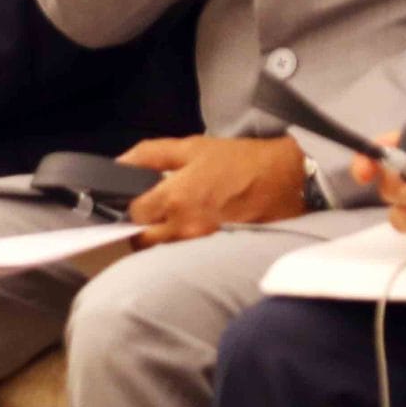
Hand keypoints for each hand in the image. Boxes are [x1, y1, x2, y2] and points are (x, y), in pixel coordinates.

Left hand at [122, 134, 306, 244]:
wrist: (288, 179)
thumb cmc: (239, 160)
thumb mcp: (192, 147)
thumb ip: (149, 154)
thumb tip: (117, 163)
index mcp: (175, 198)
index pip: (133, 215)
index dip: (129, 207)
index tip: (137, 201)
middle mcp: (186, 227)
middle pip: (144, 242)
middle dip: (141, 230)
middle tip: (151, 216)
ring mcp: (204, 246)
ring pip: (166, 252)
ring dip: (162, 241)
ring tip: (172, 224)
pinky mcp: (221, 256)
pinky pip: (190, 259)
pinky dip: (185, 250)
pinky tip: (192, 235)